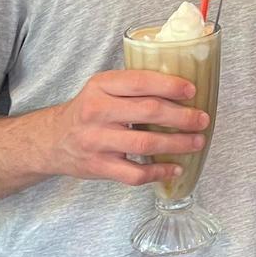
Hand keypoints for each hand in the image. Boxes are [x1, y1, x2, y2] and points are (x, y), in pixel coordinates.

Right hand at [38, 70, 208, 185]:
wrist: (52, 140)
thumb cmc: (88, 110)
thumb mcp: (102, 88)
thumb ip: (133, 86)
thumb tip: (181, 88)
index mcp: (101, 86)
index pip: (140, 82)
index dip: (169, 86)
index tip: (192, 91)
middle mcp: (97, 112)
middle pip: (148, 112)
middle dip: (182, 117)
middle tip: (202, 119)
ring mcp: (97, 141)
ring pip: (145, 144)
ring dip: (177, 144)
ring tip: (197, 142)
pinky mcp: (99, 167)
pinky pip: (134, 174)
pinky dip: (159, 173)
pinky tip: (175, 168)